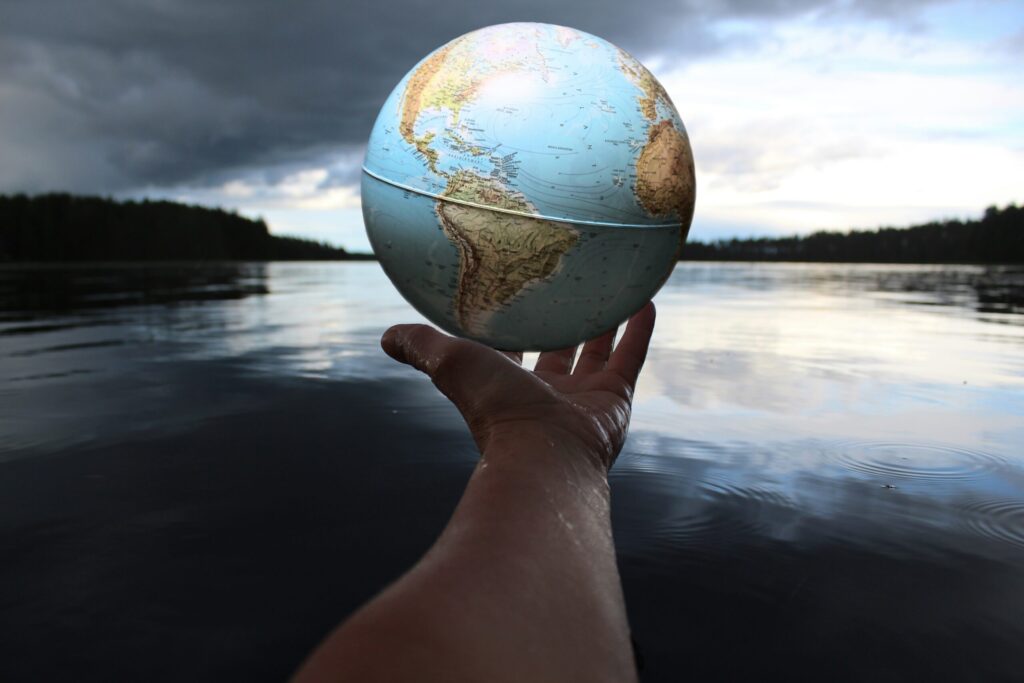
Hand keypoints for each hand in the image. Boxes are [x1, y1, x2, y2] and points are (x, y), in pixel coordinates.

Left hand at [380, 302, 655, 471]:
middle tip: (571, 288)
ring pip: (597, 353)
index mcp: (508, 387)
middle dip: (563, 324)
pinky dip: (638, 331)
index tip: (516, 295)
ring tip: (613, 288)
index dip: (512, 327)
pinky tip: (643, 299)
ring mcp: (583, 400)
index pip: (511, 351)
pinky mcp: (615, 400)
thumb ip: (420, 347)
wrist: (544, 452)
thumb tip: (386, 336)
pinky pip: (630, 359)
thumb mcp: (451, 363)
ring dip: (605, 322)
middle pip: (557, 352)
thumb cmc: (494, 407)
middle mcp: (546, 396)